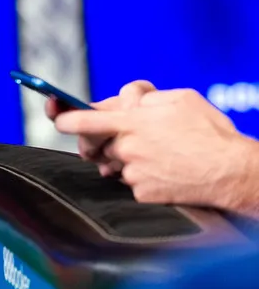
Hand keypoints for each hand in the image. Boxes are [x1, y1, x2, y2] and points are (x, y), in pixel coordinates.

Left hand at [53, 87, 258, 211]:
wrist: (233, 172)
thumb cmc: (209, 132)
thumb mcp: (180, 98)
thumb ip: (144, 95)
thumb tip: (124, 96)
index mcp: (132, 122)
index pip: (82, 120)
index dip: (63, 118)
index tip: (56, 117)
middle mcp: (127, 148)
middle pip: (94, 144)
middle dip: (100, 140)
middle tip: (120, 137)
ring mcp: (133, 173)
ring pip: (111, 163)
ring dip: (121, 157)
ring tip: (152, 153)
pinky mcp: (141, 193)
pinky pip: (128, 182)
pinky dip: (139, 176)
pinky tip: (162, 170)